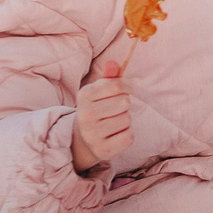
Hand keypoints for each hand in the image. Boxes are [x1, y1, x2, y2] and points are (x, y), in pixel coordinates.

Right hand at [70, 57, 132, 173]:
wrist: (83, 139)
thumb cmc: (96, 109)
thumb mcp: (99, 91)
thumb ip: (109, 77)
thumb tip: (113, 63)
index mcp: (84, 95)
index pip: (117, 85)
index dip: (126, 86)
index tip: (124, 90)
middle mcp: (85, 115)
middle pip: (124, 102)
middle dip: (124, 105)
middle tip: (114, 110)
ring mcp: (92, 134)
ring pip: (127, 120)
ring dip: (125, 120)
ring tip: (113, 122)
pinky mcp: (102, 150)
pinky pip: (128, 137)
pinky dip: (127, 135)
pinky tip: (115, 135)